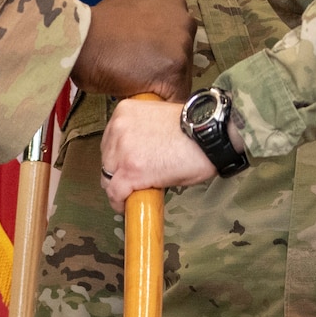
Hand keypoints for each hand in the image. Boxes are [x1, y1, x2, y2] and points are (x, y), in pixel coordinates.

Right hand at [71, 0, 194, 102]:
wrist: (82, 39)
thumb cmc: (96, 25)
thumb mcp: (129, 8)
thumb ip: (147, 20)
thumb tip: (147, 36)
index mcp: (174, 5)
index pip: (179, 36)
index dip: (165, 53)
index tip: (151, 61)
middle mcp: (184, 23)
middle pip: (185, 56)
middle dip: (166, 68)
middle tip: (142, 75)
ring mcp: (182, 49)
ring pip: (182, 78)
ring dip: (163, 86)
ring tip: (138, 87)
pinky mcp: (175, 74)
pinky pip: (175, 98)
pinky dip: (162, 104)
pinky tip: (144, 101)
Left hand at [100, 96, 215, 209]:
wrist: (208, 135)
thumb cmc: (194, 128)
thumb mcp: (159, 118)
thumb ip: (142, 131)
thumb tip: (139, 151)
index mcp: (125, 111)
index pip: (110, 140)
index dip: (118, 156)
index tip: (125, 164)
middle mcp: (119, 128)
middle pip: (107, 159)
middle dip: (118, 171)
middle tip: (134, 179)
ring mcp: (123, 150)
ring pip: (108, 177)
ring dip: (119, 187)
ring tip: (134, 192)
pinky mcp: (130, 171)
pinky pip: (115, 193)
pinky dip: (119, 202)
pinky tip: (127, 205)